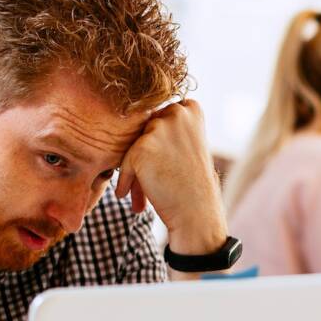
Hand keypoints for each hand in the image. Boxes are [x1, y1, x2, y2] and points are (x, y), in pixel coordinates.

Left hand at [115, 99, 226, 255]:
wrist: (196, 211)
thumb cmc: (193, 184)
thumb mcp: (190, 145)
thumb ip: (169, 130)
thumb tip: (132, 119)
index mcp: (192, 110)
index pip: (162, 114)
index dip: (159, 137)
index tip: (161, 158)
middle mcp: (177, 113)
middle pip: (146, 128)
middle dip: (145, 153)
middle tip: (150, 178)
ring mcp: (159, 129)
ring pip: (134, 145)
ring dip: (134, 168)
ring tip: (138, 194)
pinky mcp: (142, 147)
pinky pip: (124, 162)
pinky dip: (125, 180)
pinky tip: (125, 195)